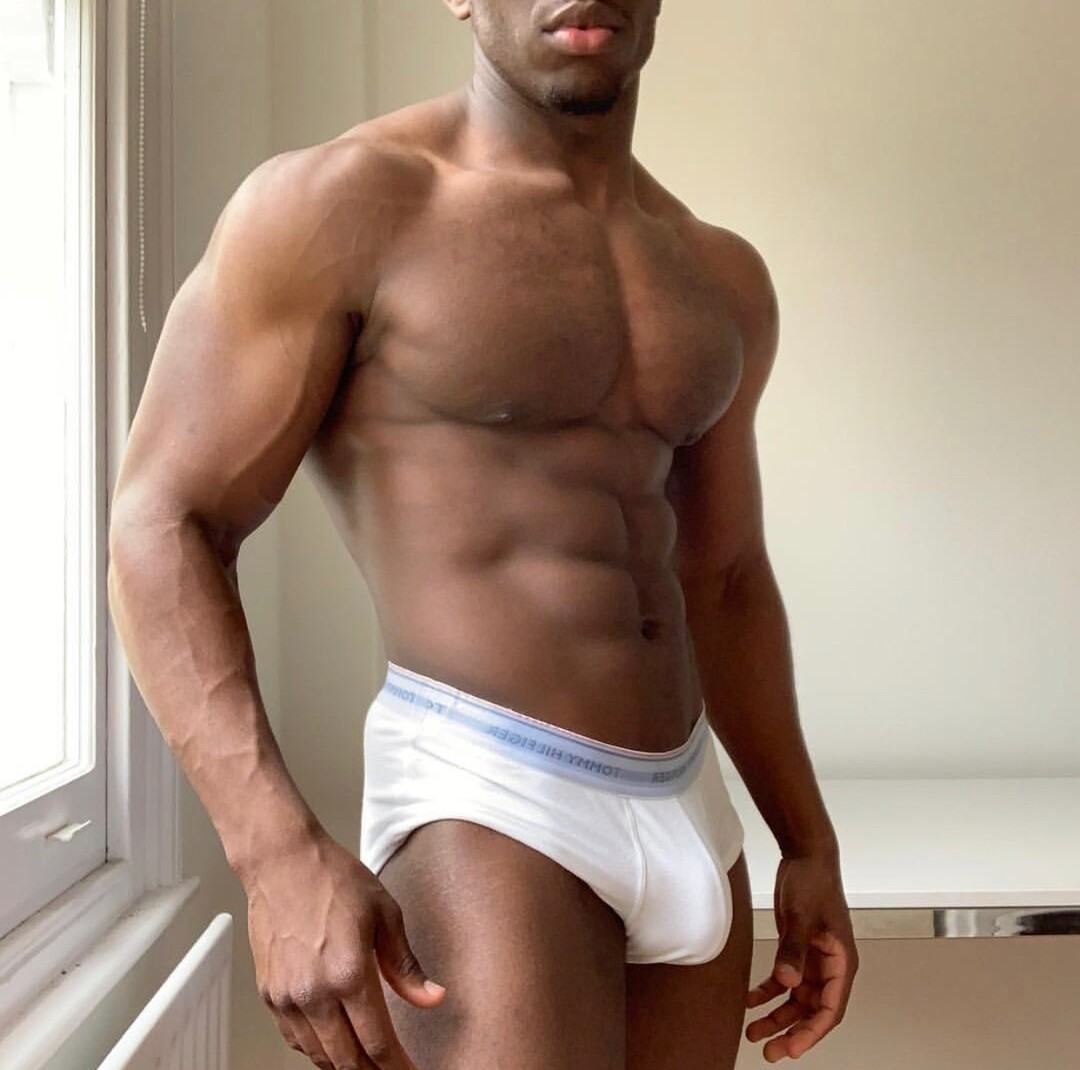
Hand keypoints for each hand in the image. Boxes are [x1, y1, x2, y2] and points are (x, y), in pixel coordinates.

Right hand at [242, 830, 445, 1068]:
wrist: (282, 861)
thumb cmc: (332, 878)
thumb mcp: (385, 914)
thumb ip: (406, 966)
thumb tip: (432, 998)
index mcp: (349, 974)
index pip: (378, 1043)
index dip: (398, 1066)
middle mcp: (314, 993)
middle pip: (347, 1060)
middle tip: (392, 1069)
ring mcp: (287, 997)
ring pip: (318, 1056)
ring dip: (344, 1064)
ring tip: (367, 1061)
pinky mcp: (269, 995)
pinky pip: (295, 1039)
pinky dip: (317, 1049)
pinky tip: (334, 1040)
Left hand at [744, 850, 857, 1061]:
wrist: (805, 855)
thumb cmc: (813, 882)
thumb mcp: (803, 917)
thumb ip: (794, 950)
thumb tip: (787, 983)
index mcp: (842, 963)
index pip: (830, 1010)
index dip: (812, 1033)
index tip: (792, 1049)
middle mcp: (829, 967)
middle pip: (812, 1011)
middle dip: (791, 1032)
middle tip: (769, 1051)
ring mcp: (813, 960)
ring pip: (796, 1000)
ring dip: (776, 1017)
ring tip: (752, 1032)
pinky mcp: (796, 950)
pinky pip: (783, 980)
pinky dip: (767, 993)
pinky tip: (749, 1001)